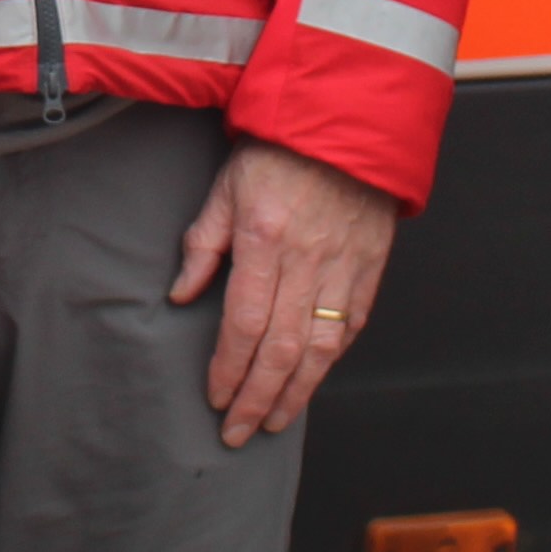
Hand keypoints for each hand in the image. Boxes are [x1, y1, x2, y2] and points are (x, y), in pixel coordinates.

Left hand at [172, 141, 397, 448]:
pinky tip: (312, 380)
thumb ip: (203, 243)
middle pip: (281, 348)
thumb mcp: (225, 187)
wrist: (346, 120)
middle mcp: (306, 260)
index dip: (229, 367)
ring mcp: (343, 266)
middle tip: (239, 431)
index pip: (244, 321)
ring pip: (320, 348)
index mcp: (264, 239)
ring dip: (296, 393)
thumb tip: (181, 295)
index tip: (216, 397)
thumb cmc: (277, 150)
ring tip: (275, 421)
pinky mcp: (369, 267)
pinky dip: (331, 360)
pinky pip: (351, 326)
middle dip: (257, 397)